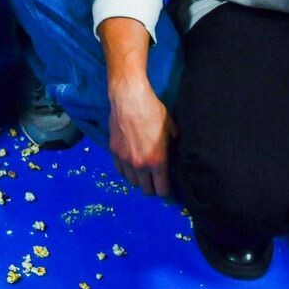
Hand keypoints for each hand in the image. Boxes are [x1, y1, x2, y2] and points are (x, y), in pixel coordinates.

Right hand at [109, 79, 176, 196]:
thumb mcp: (169, 127)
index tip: (166, 187)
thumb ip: (172, 143)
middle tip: (155, 180)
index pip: (161, 190)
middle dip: (152, 187)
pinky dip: (126, 170)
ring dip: (138, 179)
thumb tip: (175, 148)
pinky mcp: (113, 152)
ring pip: (132, 182)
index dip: (165, 191)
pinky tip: (130, 163)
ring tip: (142, 171)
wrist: (129, 98)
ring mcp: (124, 160)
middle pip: (146, 190)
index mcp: (157, 162)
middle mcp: (140, 165)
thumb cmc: (152, 111)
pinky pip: (120, 170)